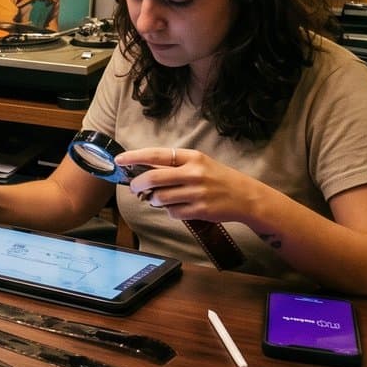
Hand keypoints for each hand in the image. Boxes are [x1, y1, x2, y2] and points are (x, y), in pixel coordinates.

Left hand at [119, 147, 260, 223]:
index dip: (134, 157)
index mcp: (192, 157)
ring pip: (160, 197)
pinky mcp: (200, 210)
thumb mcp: (199, 164)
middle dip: (138, 184)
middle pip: (153, 178)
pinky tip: (177, 207)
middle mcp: (194, 173)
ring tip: (158, 198)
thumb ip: (175, 166)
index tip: (119, 160)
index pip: (156, 155)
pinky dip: (169, 211)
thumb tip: (144, 170)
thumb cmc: (219, 179)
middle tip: (134, 187)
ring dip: (153, 200)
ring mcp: (197, 192)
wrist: (247, 197)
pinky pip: (172, 212)